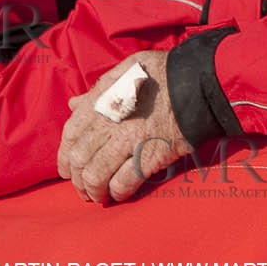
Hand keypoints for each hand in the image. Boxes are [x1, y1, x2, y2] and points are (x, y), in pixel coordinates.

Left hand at [57, 51, 191, 203]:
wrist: (201, 81)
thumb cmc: (165, 72)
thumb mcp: (128, 69)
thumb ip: (100, 89)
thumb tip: (74, 104)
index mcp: (102, 101)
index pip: (71, 135)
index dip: (65, 156)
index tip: (68, 168)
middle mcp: (111, 123)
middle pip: (81, 159)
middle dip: (78, 179)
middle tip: (83, 188)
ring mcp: (131, 141)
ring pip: (97, 175)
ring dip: (94, 190)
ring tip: (98, 196)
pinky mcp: (151, 156)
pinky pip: (125, 182)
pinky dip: (117, 192)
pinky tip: (118, 194)